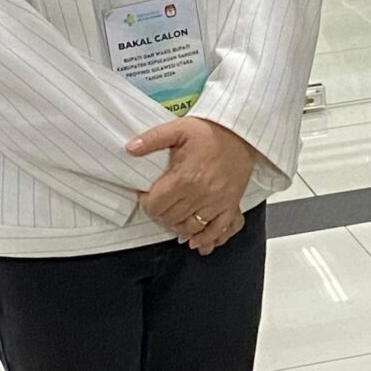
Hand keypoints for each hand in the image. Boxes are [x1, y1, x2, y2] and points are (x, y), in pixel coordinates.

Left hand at [128, 117, 260, 252]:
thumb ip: (152, 139)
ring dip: (178, 225)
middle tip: (159, 203)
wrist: (241, 134)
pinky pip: (217, 231)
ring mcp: (217, 202)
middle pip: (170, 218)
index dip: (146, 203)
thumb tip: (130, 148)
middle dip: (160, 213)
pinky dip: (205, 239)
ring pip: (190, 227)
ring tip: (173, 215)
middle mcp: (201, 194)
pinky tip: (195, 241)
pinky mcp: (230, 206)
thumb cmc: (209, 132)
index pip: (156, 205)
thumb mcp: (178, 129)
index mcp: (185, 177)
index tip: (147, 196)